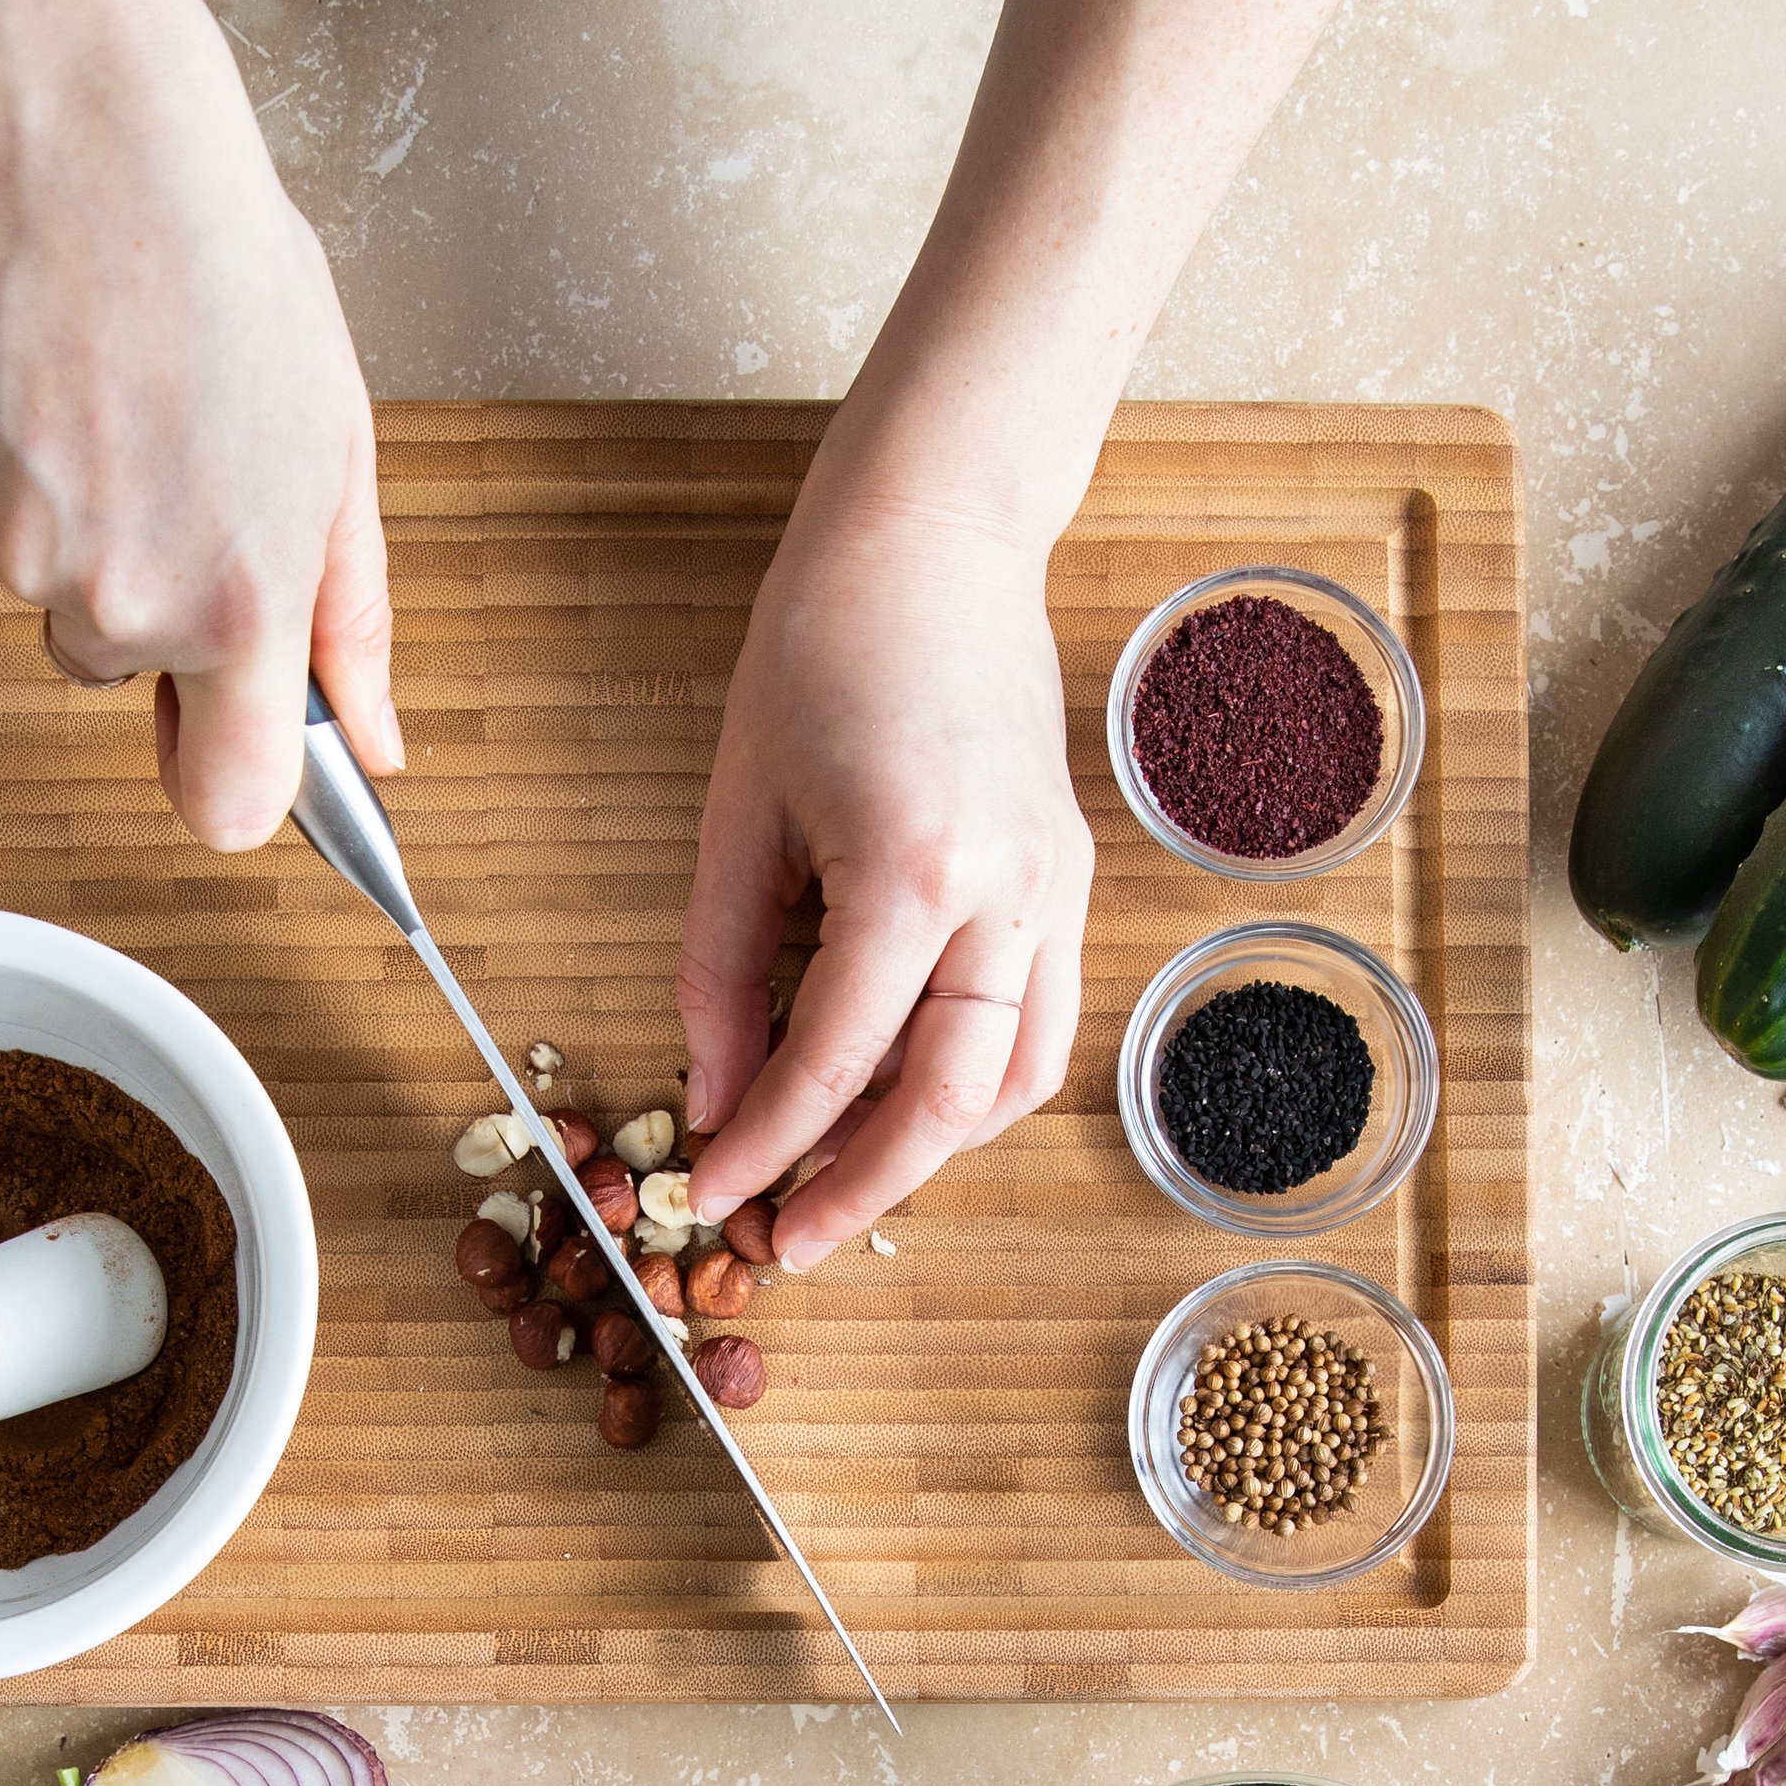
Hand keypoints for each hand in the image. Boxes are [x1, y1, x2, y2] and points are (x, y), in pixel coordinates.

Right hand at [0, 0, 398, 847]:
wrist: (83, 153)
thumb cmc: (222, 272)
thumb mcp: (337, 451)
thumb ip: (349, 619)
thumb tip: (373, 739)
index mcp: (242, 602)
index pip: (232, 805)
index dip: (226, 783)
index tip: (221, 745)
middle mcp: (125, 600)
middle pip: (123, 675)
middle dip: (150, 605)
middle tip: (175, 470)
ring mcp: (19, 556)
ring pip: (52, 596)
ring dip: (81, 531)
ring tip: (115, 409)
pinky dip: (12, 476)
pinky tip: (50, 391)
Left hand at [677, 503, 1088, 1270]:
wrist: (934, 543)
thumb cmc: (821, 647)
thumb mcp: (735, 814)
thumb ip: (719, 970)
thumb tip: (712, 1098)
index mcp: (912, 870)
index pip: (837, 1061)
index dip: (768, 1148)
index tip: (713, 1199)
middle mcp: (1008, 892)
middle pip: (945, 1102)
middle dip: (863, 1189)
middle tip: (789, 1242)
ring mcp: (1059, 887)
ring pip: (1015, 1080)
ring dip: (931, 1149)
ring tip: (842, 1177)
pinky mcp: (1072, 878)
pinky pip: (1041, 1024)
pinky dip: (975, 1085)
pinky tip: (901, 1096)